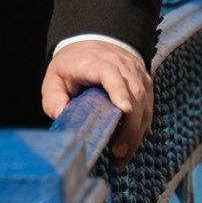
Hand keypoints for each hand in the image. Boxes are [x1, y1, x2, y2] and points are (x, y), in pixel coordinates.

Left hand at [41, 40, 152, 160]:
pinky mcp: (145, 85)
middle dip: (129, 126)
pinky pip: (147, 109)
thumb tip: (60, 115)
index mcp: (95, 61)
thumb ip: (54, 98)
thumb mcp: (55, 78)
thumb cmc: (73, 66)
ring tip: (123, 156)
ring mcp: (137, 75)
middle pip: (134, 93)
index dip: (119, 90)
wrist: (94, 46)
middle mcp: (122, 66)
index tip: (124, 109)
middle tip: (118, 151)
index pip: (110, 73)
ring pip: (144, 104)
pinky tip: (130, 147)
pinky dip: (140, 130)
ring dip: (136, 133)